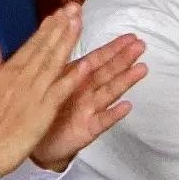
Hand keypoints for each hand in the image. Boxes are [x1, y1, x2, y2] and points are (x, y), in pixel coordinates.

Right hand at [0, 6, 108, 175]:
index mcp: (7, 72)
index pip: (31, 45)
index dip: (47, 28)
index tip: (59, 13)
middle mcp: (21, 78)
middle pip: (44, 48)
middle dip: (60, 27)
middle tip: (74, 8)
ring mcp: (33, 93)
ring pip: (54, 63)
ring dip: (67, 42)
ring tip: (79, 23)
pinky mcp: (42, 111)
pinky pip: (60, 91)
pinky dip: (72, 78)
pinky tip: (84, 64)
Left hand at [30, 32, 147, 171]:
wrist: (36, 144)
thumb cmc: (43, 110)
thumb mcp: (47, 81)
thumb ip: (55, 59)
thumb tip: (57, 35)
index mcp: (76, 79)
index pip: (97, 60)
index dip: (112, 48)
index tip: (130, 36)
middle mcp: (87, 93)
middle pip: (108, 73)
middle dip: (124, 59)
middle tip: (141, 45)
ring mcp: (90, 111)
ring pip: (109, 93)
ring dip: (125, 81)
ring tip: (141, 69)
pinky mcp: (87, 130)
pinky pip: (101, 121)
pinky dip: (113, 114)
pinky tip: (127, 106)